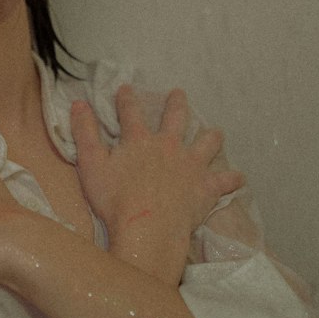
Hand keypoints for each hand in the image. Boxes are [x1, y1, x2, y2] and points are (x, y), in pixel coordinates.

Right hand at [71, 86, 244, 265]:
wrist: (147, 229)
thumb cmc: (115, 200)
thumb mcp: (90, 165)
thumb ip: (85, 133)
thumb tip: (79, 104)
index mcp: (139, 140)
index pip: (130, 112)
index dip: (126, 99)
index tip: (125, 88)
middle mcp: (168, 146)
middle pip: (175, 118)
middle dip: (176, 104)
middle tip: (179, 93)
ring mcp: (191, 165)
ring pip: (206, 143)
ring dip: (211, 136)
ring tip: (215, 132)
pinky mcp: (205, 188)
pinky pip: (224, 181)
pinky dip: (232, 179)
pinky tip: (239, 177)